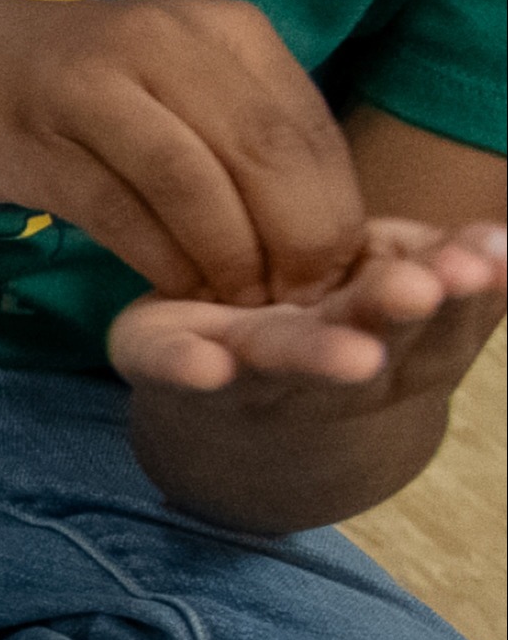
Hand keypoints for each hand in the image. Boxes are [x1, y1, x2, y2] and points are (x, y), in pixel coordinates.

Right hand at [0, 0, 364, 306]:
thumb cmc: (77, 84)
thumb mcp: (181, 86)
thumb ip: (247, 136)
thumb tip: (322, 233)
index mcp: (225, 31)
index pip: (310, 129)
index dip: (333, 214)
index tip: (331, 278)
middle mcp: (168, 43)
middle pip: (264, 154)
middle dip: (295, 242)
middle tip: (296, 304)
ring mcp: (97, 86)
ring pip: (195, 184)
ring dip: (228, 258)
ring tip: (239, 307)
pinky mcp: (38, 137)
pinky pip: (120, 210)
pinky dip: (160, 261)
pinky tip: (173, 294)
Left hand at [110, 214, 507, 409]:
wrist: (223, 399)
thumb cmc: (329, 317)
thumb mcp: (392, 282)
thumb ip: (445, 266)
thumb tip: (500, 241)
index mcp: (391, 345)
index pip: (440, 320)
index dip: (465, 293)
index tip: (485, 258)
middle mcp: (323, 369)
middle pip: (371, 346)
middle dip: (395, 317)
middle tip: (421, 289)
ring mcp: (245, 370)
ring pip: (284, 361)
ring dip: (318, 357)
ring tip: (354, 356)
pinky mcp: (163, 360)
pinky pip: (172, 367)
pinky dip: (189, 371)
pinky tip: (207, 367)